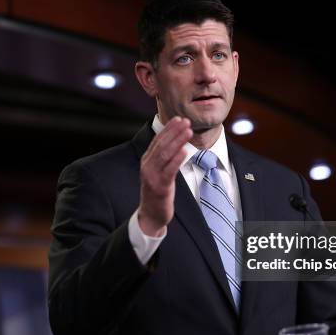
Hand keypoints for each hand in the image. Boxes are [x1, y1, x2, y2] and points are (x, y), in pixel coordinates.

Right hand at [137, 117, 192, 235]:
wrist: (151, 215)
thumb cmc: (158, 193)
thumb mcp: (159, 172)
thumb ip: (164, 158)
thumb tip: (175, 142)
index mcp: (147, 161)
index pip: (158, 140)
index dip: (169, 129)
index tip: (179, 119)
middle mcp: (147, 166)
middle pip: (162, 144)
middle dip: (174, 131)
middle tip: (186, 121)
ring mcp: (152, 177)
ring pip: (165, 154)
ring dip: (177, 141)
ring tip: (188, 131)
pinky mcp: (160, 187)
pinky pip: (169, 171)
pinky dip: (176, 159)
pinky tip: (185, 151)